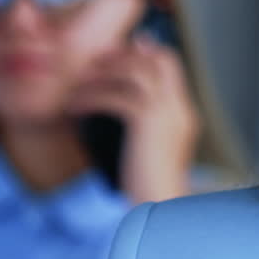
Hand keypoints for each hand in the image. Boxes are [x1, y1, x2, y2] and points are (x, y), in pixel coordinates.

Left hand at [69, 38, 201, 202]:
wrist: (161, 208)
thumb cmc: (151, 189)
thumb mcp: (152, 153)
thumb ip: (145, 130)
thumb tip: (124, 114)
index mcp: (183, 115)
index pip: (171, 66)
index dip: (146, 52)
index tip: (121, 51)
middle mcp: (179, 109)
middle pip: (158, 59)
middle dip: (126, 54)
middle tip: (95, 60)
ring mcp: (166, 113)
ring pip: (135, 71)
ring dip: (103, 72)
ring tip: (79, 83)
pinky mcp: (146, 121)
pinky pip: (115, 95)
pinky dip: (91, 97)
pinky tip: (74, 108)